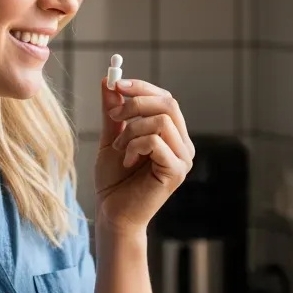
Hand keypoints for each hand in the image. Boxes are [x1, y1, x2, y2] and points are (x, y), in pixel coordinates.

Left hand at [94, 79, 194, 234]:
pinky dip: (134, 146)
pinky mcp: (176, 172)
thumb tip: (109, 79)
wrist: (112, 213)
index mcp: (173, 135)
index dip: (142, 87)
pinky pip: (156, 142)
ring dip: (132, 130)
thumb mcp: (111, 137)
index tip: (116, 83)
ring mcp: (183, 159)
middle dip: (136, 103)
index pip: (166, 99)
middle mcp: (183, 145)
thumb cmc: (114, 180)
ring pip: (162, 121)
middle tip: (113, 116)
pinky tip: (126, 161)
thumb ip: (113, 111)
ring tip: (119, 148)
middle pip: (169, 104)